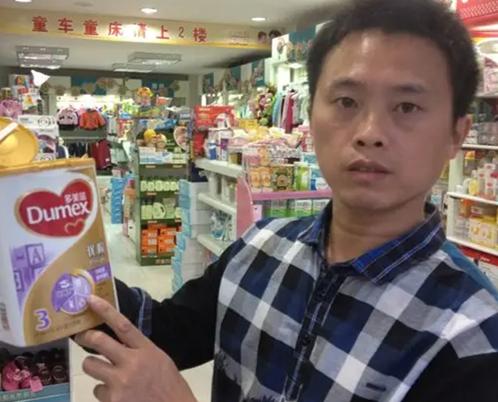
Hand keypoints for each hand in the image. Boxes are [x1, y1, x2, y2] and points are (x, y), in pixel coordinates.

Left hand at [75, 295, 196, 401]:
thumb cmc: (169, 386)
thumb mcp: (159, 360)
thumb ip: (140, 351)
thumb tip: (120, 343)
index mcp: (146, 350)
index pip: (123, 325)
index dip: (105, 310)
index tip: (90, 299)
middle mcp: (131, 363)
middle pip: (98, 342)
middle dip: (86, 337)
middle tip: (82, 336)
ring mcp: (119, 383)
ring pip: (90, 366)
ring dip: (95, 368)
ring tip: (106, 375)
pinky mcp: (112, 401)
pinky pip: (97, 391)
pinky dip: (105, 393)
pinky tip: (119, 397)